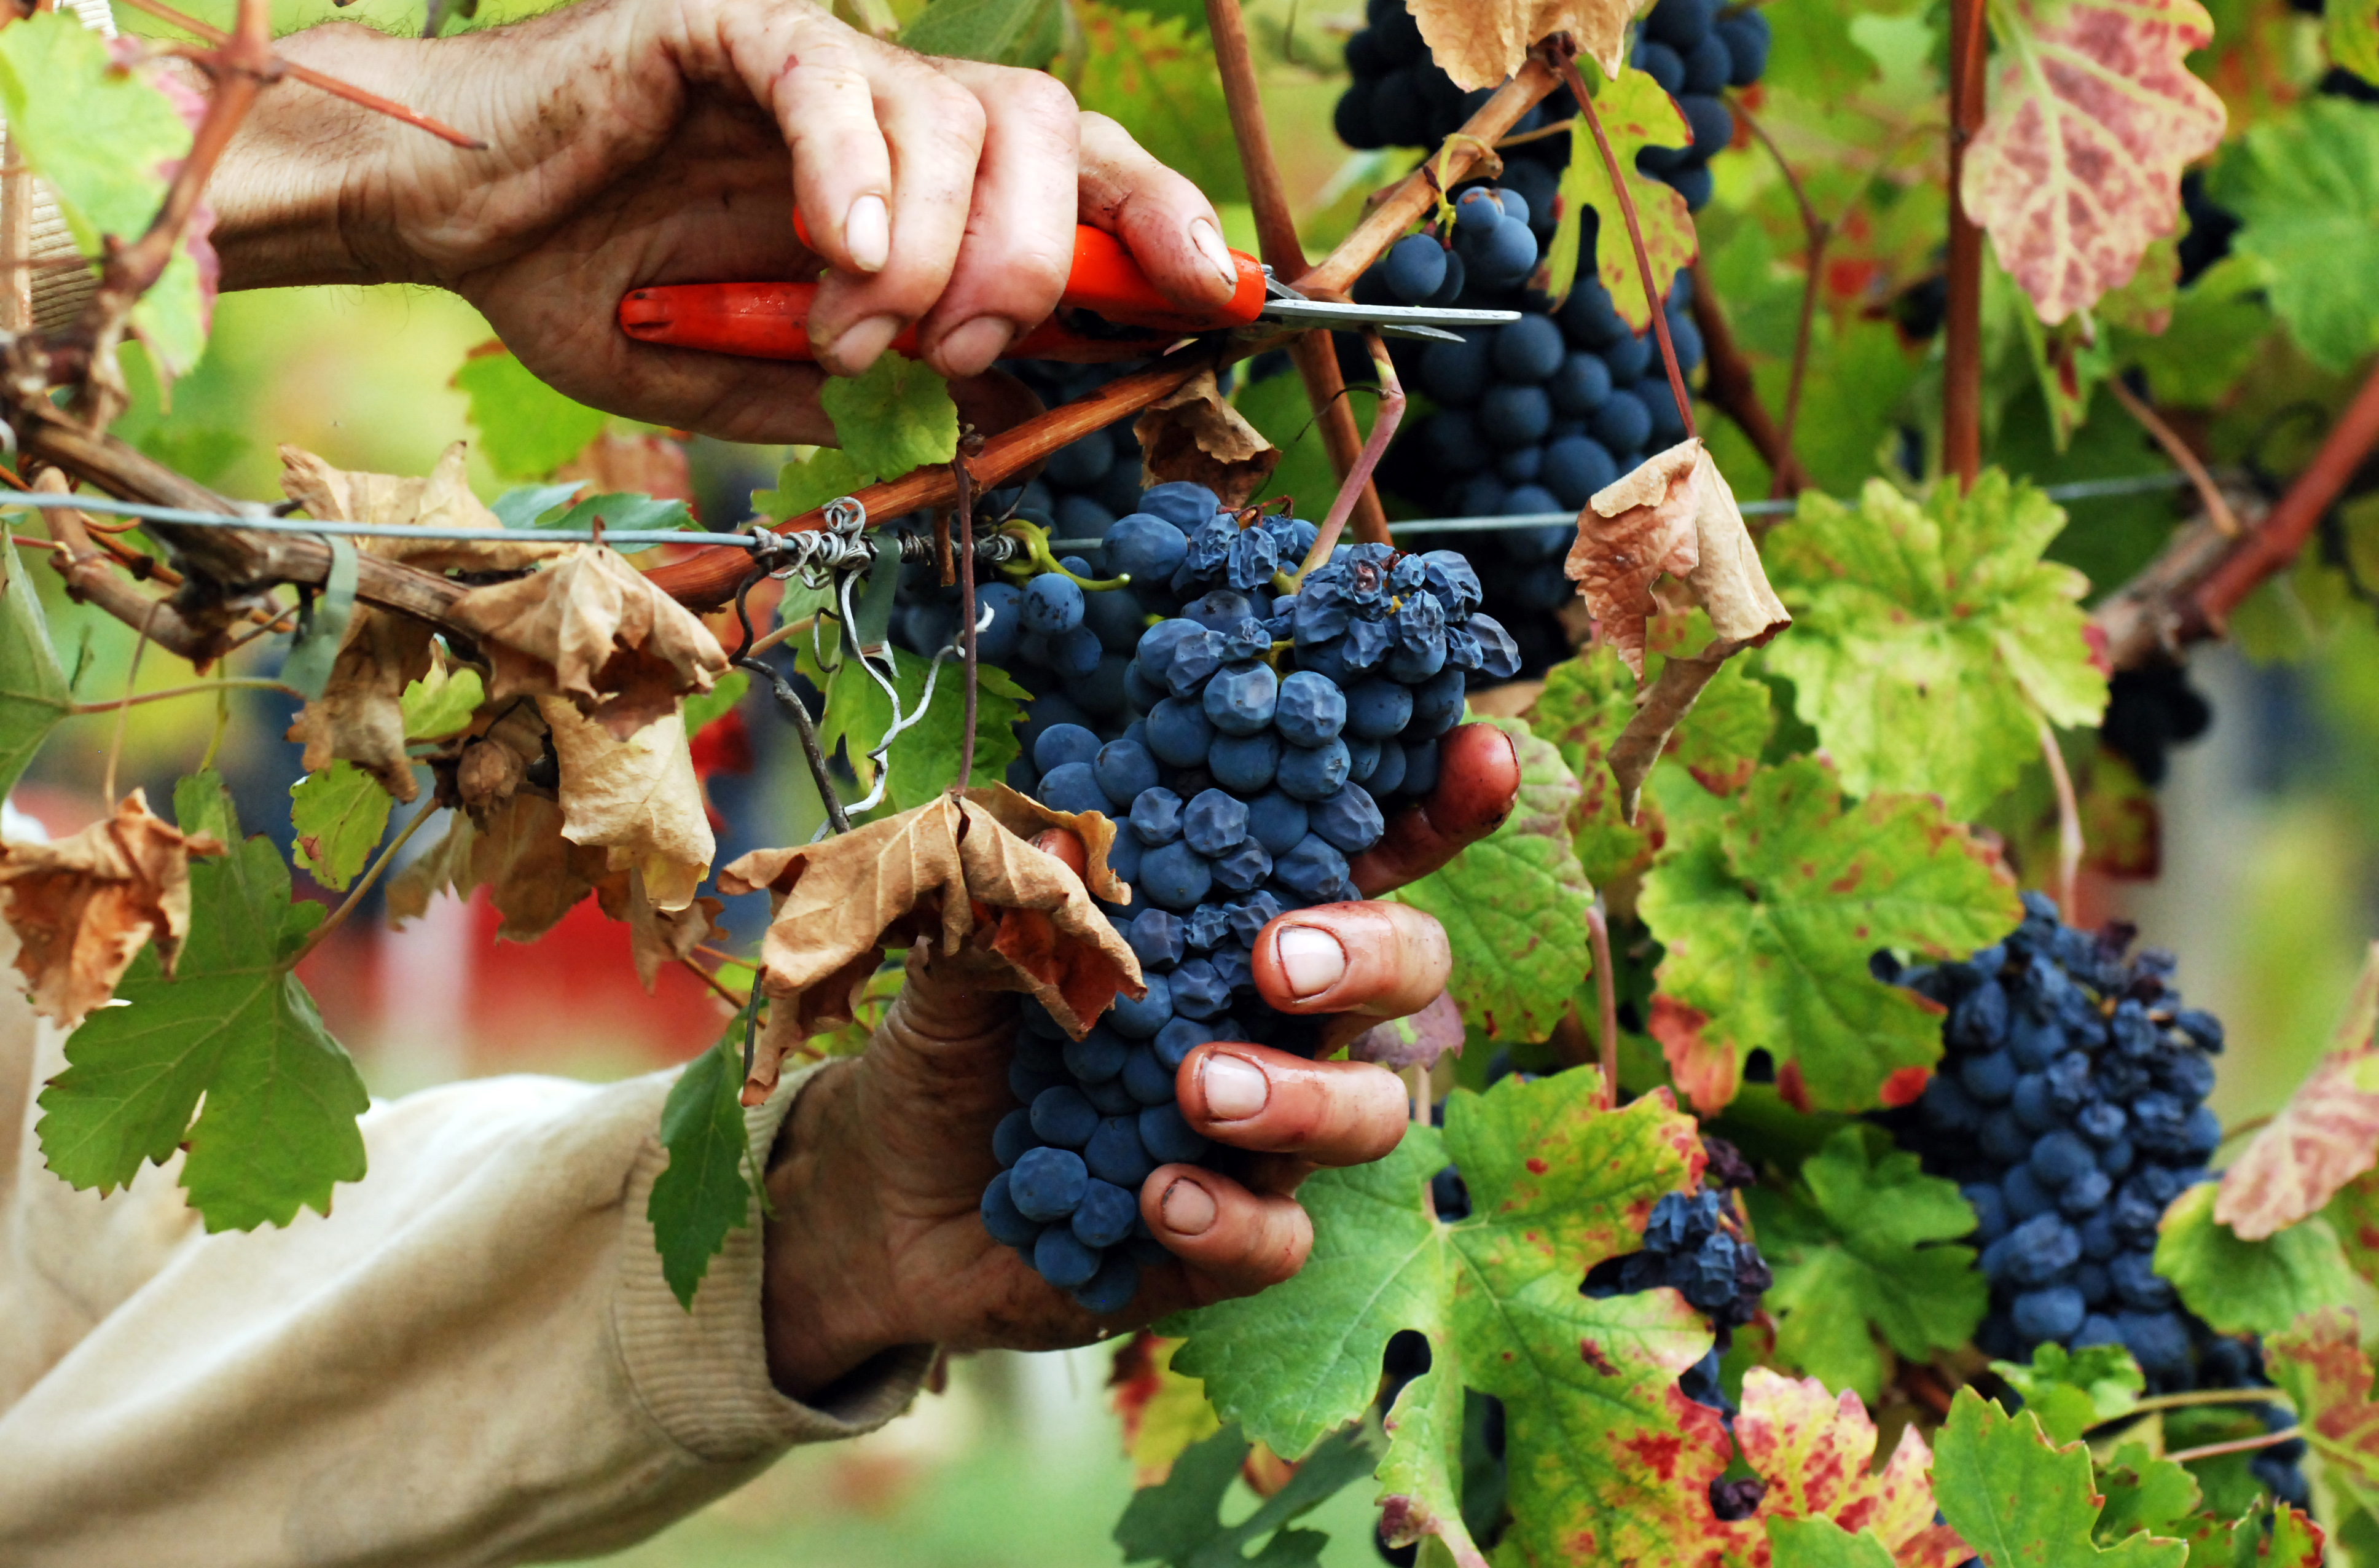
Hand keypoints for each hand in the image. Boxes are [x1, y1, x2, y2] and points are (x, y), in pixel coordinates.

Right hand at [205, 0, 1238, 441]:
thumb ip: (886, 392)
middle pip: (1050, 135)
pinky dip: (854, 172)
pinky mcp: (725, 27)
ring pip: (957, 115)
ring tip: (858, 328)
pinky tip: (839, 257)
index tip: (1220, 296)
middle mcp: (890, 109)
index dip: (1162, 227)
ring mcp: (814, 59)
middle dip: (1040, 263)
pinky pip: (829, 76)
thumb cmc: (609, 292)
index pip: (1081, 177)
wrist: (456, 223)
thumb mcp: (770, 376)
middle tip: (964, 353)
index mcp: (920, 181)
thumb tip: (1009, 417)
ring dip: (936, 249)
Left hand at [757, 724, 1522, 1399]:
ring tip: (1200, 1088)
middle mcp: (1278, 1019)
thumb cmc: (957, 1036)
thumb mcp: (964, 938)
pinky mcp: (1222, 1243)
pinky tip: (1160, 1194)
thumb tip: (1067, 847)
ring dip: (1302, 1097)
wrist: (885, 1191)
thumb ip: (1020, 886)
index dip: (1438, 803)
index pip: (1363, 848)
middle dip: (1376, 954)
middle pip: (1409, 970)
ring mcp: (1265, 1137)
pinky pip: (1281, 1241)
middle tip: (1279, 960)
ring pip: (1374, 1115)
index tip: (1479, 755)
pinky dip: (1231, 1219)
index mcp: (1236, 915)